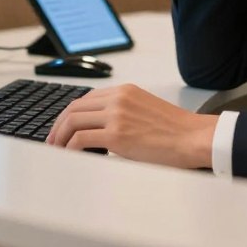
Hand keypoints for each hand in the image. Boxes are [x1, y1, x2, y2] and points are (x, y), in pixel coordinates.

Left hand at [46, 84, 217, 168]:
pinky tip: (70, 156)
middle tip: (53, 140)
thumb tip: (101, 128)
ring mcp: (116, 115)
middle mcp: (118, 98)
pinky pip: (82, 139)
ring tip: (57, 150)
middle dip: (59, 125)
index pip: (86, 98)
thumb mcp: (145, 109)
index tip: (63, 126)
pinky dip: (71, 148)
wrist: (193, 137)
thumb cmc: (176, 129)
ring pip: (73, 122)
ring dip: (60, 137)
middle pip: (75, 108)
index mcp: (124, 91)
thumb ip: (122, 111)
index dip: (69, 114)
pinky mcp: (117, 135)